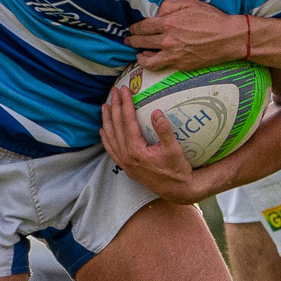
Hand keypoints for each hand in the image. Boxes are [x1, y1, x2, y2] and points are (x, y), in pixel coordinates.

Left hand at [99, 82, 204, 204]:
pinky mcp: (126, 168)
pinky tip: (103, 130)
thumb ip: (165, 131)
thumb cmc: (177, 169)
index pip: (127, 121)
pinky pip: (111, 150)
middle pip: (116, 127)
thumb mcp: (174, 149)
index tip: (125, 89)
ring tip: (105, 106)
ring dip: (107, 121)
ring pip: (110, 138)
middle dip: (115, 107)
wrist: (177, 191)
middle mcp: (127, 157)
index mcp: (136, 150)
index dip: (125, 104)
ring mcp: (125, 163)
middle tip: (114, 91)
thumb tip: (156, 112)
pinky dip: (106, 139)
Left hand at [127, 0, 248, 71]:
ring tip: (139, 54)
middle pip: (142, 43)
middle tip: (128, 40)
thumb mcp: (190, 4)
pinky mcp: (182, 65)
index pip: (143, 27)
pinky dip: (154, 63)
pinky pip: (162, 66)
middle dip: (132, 41)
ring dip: (140, 57)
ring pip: (148, 61)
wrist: (228, 38)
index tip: (132, 29)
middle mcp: (168, 41)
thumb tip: (157, 14)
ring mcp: (174, 55)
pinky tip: (154, 60)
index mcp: (168, 23)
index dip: (135, 29)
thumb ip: (169, 6)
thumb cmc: (211, 18)